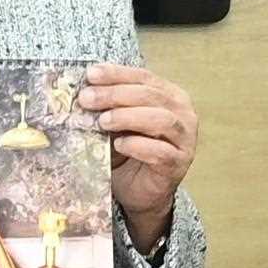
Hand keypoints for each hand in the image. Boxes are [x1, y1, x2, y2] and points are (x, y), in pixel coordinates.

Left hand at [79, 64, 200, 248]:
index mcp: (170, 96)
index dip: (117, 74)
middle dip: (115, 95)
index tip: (90, 75)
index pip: (144, 77)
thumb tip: (83, 92)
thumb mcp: (116, 124)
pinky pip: (161, 152)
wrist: (139, 192)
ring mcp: (184, 140)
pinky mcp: (178, 164)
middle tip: (87, 99)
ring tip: (103, 121)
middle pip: (151, 96)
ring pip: (161, 120)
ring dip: (128, 117)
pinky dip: (138, 146)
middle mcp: (182, 114)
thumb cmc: (128, 153)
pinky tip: (119, 144)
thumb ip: (108, 107)